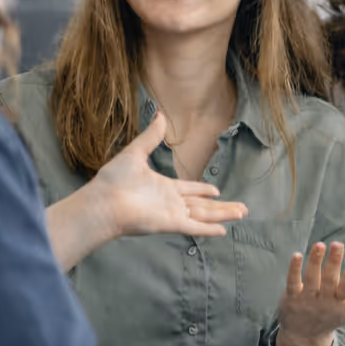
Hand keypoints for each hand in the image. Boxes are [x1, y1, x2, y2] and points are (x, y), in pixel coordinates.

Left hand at [90, 112, 247, 237]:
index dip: (203, 190)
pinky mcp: (170, 223)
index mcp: (163, 187)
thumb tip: (160, 115)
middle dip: (222, 206)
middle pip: (202, 205)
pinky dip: (208, 229)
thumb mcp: (135, 153)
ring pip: (204, 215)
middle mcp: (170, 202)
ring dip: (222, 214)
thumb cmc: (113, 180)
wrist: (102, 201)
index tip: (216, 191)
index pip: (189, 190)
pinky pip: (193, 226)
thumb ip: (150, 137)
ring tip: (241, 213)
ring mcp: (171, 214)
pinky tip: (223, 231)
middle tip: (241, 208)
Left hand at [275, 241, 344, 345]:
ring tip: (321, 244)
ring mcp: (309, 300)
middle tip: (339, 246)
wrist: (303, 336)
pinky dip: (295, 269)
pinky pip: (293, 282)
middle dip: (336, 265)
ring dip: (316, 261)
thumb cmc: (333, 317)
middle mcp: (327, 303)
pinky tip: (297, 254)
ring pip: (313, 279)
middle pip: (333, 283)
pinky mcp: (292, 297)